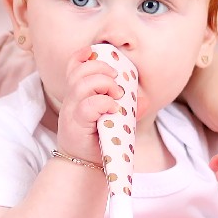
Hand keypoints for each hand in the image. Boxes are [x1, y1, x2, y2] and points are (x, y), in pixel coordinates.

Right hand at [54, 48, 126, 166]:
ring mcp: (72, 111)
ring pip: (82, 84)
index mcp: (78, 94)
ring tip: (116, 96)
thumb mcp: (114, 118)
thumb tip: (145, 98)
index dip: (83, 55)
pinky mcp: (76, 124)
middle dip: (101, 69)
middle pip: (80, 71)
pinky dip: (103, 103)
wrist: (86, 166)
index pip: (74, 66)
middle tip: (116, 81)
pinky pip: (87, 105)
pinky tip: (113, 109)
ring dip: (104, 84)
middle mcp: (72, 100)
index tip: (97, 52)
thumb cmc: (100, 140)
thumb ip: (126, 105)